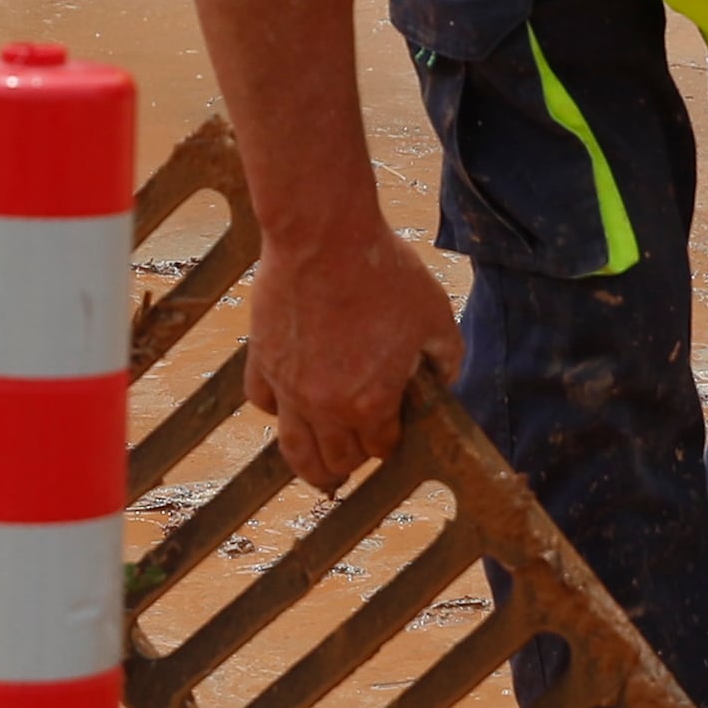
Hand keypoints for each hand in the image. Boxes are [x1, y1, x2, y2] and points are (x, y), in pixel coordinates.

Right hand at [240, 220, 461, 491]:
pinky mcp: (261, 359)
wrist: (323, 235)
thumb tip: (443, 381)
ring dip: (309, 465)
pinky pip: (262, 403)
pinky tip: (287, 406)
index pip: (381, 449)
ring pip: (293, 449)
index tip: (394, 432)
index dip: (390, 445)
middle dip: (353, 461)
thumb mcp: (436, 317)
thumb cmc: (383, 272)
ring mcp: (288, 386)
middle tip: (359, 453)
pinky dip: (277, 412)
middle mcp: (325, 406)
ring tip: (319, 472)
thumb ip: (446, 359)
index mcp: (371, 402)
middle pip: (336, 459)